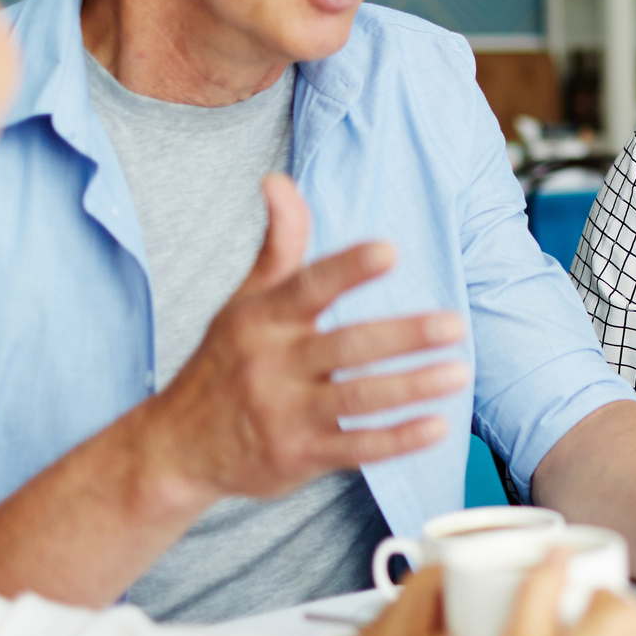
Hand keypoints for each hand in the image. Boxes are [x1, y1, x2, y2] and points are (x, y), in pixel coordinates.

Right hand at [138, 173, 470, 506]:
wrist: (176, 449)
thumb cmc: (225, 363)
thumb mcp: (244, 302)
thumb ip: (278, 245)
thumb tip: (277, 179)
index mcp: (263, 319)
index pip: (309, 287)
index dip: (348, 269)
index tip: (390, 251)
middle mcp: (273, 364)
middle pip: (346, 346)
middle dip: (403, 336)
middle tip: (454, 325)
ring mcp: (286, 413)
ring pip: (357, 398)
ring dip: (411, 387)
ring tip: (459, 372)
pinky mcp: (298, 455)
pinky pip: (355, 448)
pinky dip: (397, 440)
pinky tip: (437, 427)